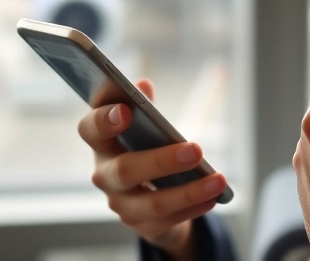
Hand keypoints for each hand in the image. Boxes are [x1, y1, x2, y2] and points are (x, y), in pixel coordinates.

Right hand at [77, 79, 226, 260]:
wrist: (148, 193)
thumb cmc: (143, 148)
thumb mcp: (143, 125)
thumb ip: (142, 105)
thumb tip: (142, 84)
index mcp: (103, 143)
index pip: (90, 129)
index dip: (103, 121)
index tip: (125, 111)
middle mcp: (105, 176)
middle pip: (124, 171)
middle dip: (161, 161)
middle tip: (196, 151)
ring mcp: (122, 204)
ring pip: (153, 202)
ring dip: (190, 192)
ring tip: (219, 180)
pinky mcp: (141, 225)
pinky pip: (169, 221)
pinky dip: (194, 208)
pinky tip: (213, 197)